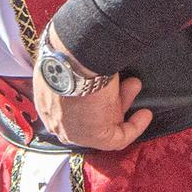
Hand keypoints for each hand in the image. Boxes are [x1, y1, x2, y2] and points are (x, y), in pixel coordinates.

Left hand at [31, 31, 150, 151]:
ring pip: (103, 123)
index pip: (69, 108)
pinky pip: (118, 138)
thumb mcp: (67, 62)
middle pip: (88, 116)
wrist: (73, 58)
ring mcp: (75, 132)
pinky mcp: (94, 137)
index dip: (90, 98)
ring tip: (135, 85)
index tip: (106, 85)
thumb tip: (85, 58)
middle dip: (110, 97)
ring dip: (123, 103)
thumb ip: (74, 70)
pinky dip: (134, 127)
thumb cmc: (70, 52)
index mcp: (46, 101)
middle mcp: (57, 121)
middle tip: (125, 80)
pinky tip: (145, 114)